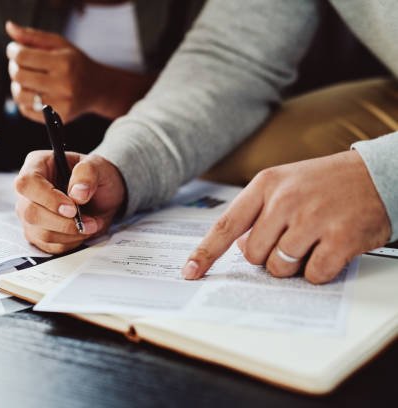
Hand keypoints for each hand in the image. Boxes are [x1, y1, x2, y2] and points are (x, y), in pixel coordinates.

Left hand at [5, 21, 109, 123]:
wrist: (97, 88)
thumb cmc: (75, 63)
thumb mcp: (60, 44)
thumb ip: (34, 36)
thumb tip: (10, 27)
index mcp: (64, 63)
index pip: (23, 56)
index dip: (12, 51)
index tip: (14, 49)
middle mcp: (64, 85)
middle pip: (19, 76)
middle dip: (13, 67)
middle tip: (18, 64)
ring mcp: (61, 104)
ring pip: (20, 96)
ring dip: (16, 85)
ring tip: (23, 79)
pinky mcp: (57, 118)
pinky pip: (26, 111)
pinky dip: (23, 101)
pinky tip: (32, 92)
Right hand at [15, 151, 125, 253]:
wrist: (102, 196)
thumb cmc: (96, 177)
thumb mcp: (99, 166)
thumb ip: (88, 173)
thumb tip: (77, 194)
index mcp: (37, 165)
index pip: (27, 183)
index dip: (48, 198)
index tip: (73, 208)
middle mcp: (28, 191)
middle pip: (30, 212)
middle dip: (63, 222)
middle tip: (87, 221)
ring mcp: (29, 214)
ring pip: (40, 233)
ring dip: (70, 233)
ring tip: (91, 224)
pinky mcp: (37, 233)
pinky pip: (49, 246)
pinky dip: (70, 242)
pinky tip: (82, 230)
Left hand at [182, 151, 390, 283]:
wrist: (378, 174)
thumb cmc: (324, 183)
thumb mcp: (284, 184)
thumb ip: (256, 214)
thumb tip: (238, 247)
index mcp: (265, 185)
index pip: (225, 225)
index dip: (205, 253)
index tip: (190, 272)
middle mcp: (285, 200)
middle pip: (252, 255)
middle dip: (267, 256)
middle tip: (290, 239)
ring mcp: (313, 219)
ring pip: (279, 267)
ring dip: (293, 265)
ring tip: (311, 241)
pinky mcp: (340, 238)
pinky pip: (312, 275)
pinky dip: (319, 270)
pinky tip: (330, 249)